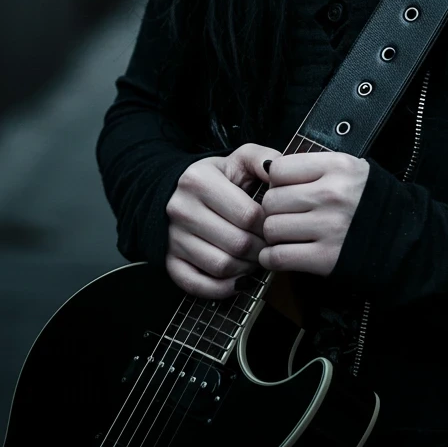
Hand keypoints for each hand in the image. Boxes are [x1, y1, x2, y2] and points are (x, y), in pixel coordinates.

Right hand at [165, 142, 277, 298]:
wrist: (175, 190)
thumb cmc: (216, 177)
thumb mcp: (239, 158)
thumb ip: (263, 159)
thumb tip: (279, 169)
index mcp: (199, 181)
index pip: (248, 215)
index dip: (269, 225)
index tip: (276, 225)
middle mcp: (181, 209)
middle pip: (237, 244)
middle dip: (261, 249)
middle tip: (270, 246)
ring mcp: (172, 238)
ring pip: (221, 266)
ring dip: (246, 269)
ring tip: (255, 258)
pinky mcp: (169, 260)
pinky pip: (197, 285)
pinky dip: (222, 288)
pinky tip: (238, 279)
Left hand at [259, 152, 369, 276]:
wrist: (403, 236)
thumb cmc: (370, 202)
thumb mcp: (351, 170)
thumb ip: (316, 167)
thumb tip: (273, 172)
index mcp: (337, 167)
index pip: (279, 169)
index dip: (276, 181)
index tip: (284, 189)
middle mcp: (331, 194)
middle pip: (271, 199)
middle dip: (273, 209)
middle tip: (284, 214)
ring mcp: (329, 227)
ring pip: (272, 228)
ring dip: (273, 234)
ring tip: (285, 234)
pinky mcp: (326, 258)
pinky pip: (279, 257)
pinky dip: (271, 258)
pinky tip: (277, 255)